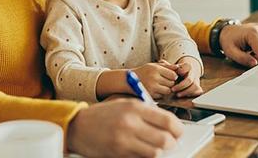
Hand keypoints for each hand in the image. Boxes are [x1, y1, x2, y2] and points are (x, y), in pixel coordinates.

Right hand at [67, 98, 182, 157]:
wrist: (78, 126)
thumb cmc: (103, 114)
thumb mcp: (125, 104)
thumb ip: (146, 112)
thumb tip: (169, 124)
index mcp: (134, 108)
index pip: (167, 120)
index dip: (178, 128)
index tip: (179, 132)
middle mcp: (130, 124)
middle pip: (165, 139)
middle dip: (172, 143)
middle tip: (171, 142)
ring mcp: (124, 141)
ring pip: (155, 153)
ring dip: (160, 152)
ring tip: (157, 147)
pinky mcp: (118, 154)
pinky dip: (146, 157)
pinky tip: (143, 151)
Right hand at [133, 62, 177, 98]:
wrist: (128, 80)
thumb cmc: (143, 71)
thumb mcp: (154, 65)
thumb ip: (167, 66)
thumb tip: (179, 67)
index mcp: (156, 69)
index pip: (173, 75)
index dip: (173, 76)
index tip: (169, 77)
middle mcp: (154, 77)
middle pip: (171, 83)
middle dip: (170, 83)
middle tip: (164, 82)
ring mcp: (152, 87)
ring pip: (168, 91)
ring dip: (166, 89)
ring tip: (160, 86)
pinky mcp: (150, 94)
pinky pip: (161, 96)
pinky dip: (160, 94)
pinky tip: (155, 90)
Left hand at [171, 57, 202, 97]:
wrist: (183, 77)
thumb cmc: (175, 72)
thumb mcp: (171, 68)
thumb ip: (167, 66)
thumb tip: (161, 61)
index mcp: (187, 66)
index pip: (187, 67)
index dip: (182, 71)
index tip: (175, 75)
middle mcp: (193, 73)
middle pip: (189, 79)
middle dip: (181, 86)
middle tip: (172, 89)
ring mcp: (196, 81)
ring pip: (195, 86)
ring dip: (186, 92)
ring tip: (178, 94)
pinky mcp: (198, 88)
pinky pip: (198, 92)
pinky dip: (191, 94)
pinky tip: (183, 96)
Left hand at [219, 22, 257, 66]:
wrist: (230, 31)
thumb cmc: (229, 41)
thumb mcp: (230, 52)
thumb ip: (242, 58)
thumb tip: (255, 63)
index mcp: (254, 31)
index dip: (255, 60)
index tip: (246, 56)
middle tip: (249, 53)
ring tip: (252, 49)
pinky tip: (257, 47)